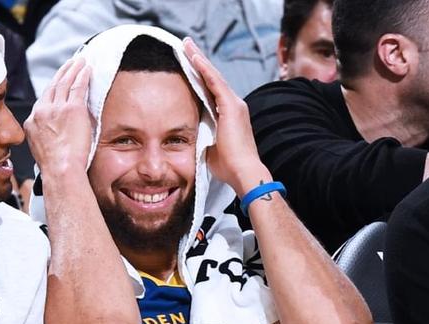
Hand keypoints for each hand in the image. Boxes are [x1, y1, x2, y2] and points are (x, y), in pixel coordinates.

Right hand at [24, 56, 92, 173]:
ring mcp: (57, 108)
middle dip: (61, 74)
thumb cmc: (56, 168)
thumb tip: (55, 135)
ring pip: (65, 83)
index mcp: (33, 122)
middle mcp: (42, 111)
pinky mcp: (72, 109)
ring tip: (79, 62)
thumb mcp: (42, 149)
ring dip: (72, 70)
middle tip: (68, 65)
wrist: (60, 170)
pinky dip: (82, 75)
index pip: (43, 100)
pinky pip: (78, 86)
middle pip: (52, 87)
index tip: (58, 83)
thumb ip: (45, 136)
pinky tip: (87, 68)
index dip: (52, 90)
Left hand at [183, 37, 269, 195]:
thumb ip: (204, 138)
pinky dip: (204, 69)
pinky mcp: (231, 106)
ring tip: (186, 45)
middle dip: (199, 63)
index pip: (212, 91)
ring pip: (213, 76)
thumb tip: (192, 138)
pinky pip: (215, 82)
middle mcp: (235, 106)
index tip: (188, 66)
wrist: (243, 173)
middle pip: (213, 79)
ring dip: (199, 60)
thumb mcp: (211, 149)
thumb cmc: (229, 167)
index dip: (200, 77)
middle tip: (186, 47)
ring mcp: (235, 105)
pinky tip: (193, 57)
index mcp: (230, 116)